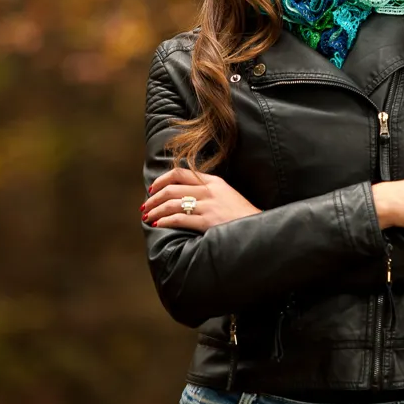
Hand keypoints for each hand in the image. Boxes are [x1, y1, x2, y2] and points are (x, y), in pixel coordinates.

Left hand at [143, 167, 261, 231]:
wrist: (258, 230)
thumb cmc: (242, 216)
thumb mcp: (227, 195)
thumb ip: (208, 191)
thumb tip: (184, 195)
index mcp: (214, 182)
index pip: (180, 173)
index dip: (162, 180)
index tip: (153, 189)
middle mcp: (209, 191)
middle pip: (172, 188)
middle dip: (154, 198)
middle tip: (145, 206)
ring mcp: (208, 206)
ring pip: (171, 203)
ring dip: (155, 210)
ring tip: (147, 217)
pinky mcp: (207, 221)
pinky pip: (178, 219)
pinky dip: (164, 221)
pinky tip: (158, 224)